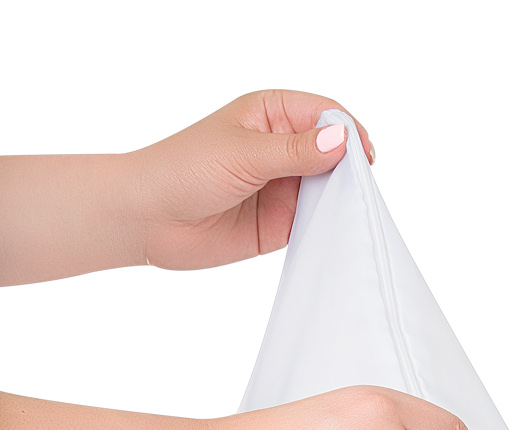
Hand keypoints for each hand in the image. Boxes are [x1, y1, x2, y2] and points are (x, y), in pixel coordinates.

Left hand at [132, 92, 373, 269]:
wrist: (150, 218)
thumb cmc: (183, 170)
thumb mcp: (244, 153)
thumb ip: (295, 151)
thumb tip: (342, 141)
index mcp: (271, 114)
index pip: (324, 114)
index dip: (347, 132)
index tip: (362, 157)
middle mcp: (282, 148)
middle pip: (335, 152)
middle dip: (351, 168)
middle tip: (360, 189)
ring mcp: (285, 186)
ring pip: (331, 188)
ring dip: (343, 199)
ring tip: (350, 213)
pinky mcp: (284, 222)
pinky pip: (319, 222)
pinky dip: (331, 226)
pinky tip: (336, 232)